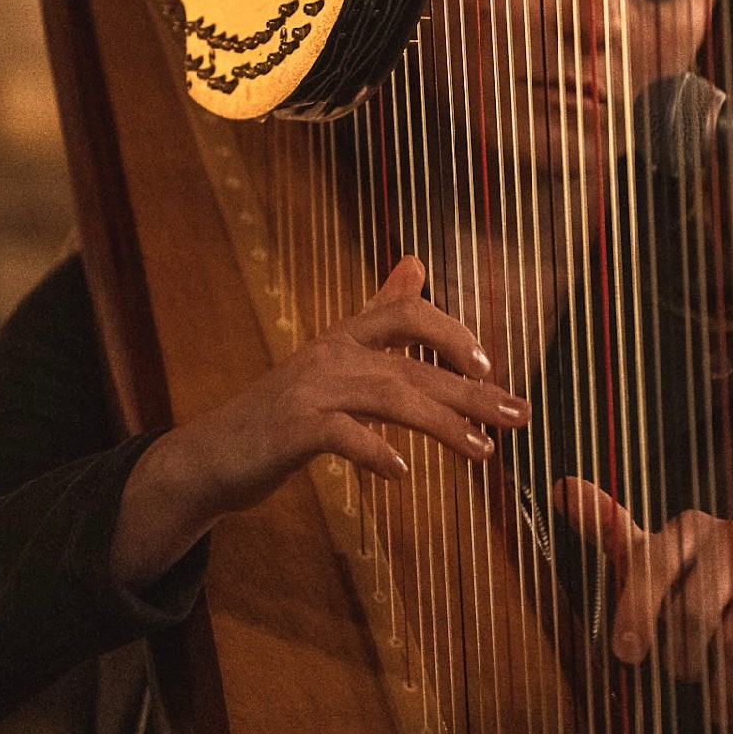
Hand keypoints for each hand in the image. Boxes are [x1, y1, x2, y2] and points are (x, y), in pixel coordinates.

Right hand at [112, 256, 529, 589]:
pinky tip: (400, 472)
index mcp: (345, 337)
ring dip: (442, 423)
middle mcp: (331, 355)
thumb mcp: (334, 356)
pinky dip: (372, 450)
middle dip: (472, 391)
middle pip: (412, 365)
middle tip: (520, 414)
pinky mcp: (289, 430)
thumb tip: (416, 261)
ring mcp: (309, 391)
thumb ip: (379, 313)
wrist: (212, 455)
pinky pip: (339, 435)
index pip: (407, 314)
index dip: (452, 333)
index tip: (489, 365)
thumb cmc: (282, 411)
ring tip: (483, 450)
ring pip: (388, 397)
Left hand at [552, 477, 732, 720]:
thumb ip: (611, 533)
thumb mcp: (657, 566)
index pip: (653, 565)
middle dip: (682, 660)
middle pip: (694, 615)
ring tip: (721, 696)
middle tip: (684, 676)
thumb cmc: (711, 594)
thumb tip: (561, 486)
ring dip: (725, 684)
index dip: (636, 611)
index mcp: (692, 529)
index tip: (626, 653)